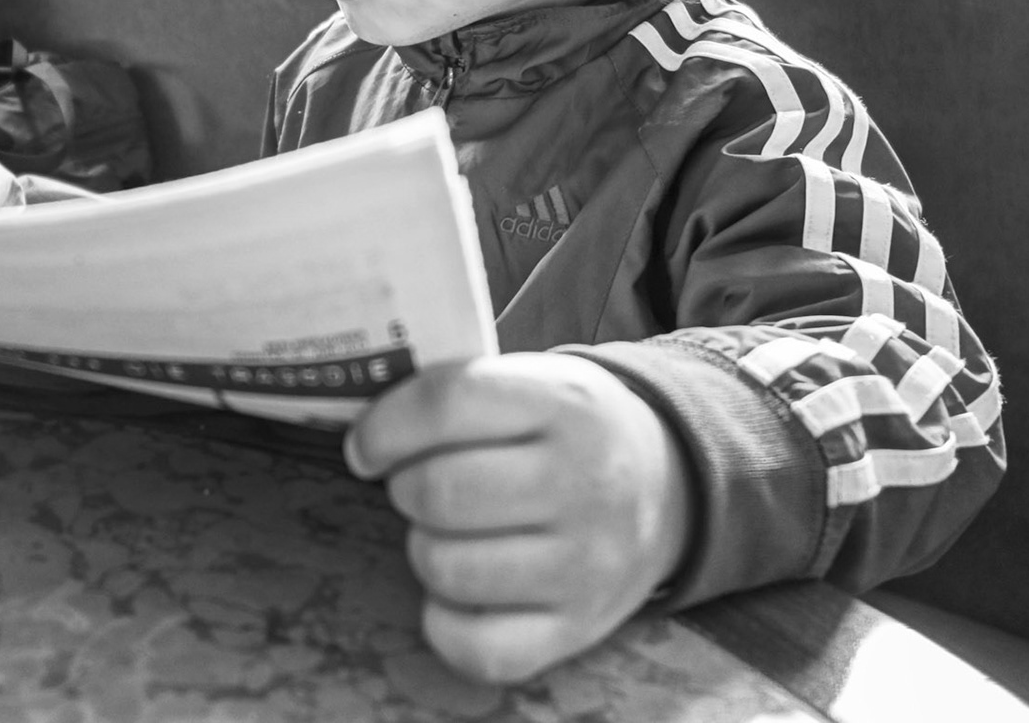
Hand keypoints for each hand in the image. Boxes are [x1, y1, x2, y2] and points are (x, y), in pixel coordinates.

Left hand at [344, 351, 694, 683]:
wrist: (667, 485)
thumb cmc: (567, 430)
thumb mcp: (535, 381)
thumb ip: (457, 391)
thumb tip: (361, 432)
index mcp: (566, 402)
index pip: (447, 403)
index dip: (384, 426)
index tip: (365, 446)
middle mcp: (586, 481)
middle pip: (440, 492)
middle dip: (404, 488)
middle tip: (414, 485)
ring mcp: (587, 563)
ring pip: (447, 568)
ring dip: (425, 548)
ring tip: (447, 531)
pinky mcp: (579, 628)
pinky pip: (477, 647)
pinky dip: (445, 622)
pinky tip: (458, 590)